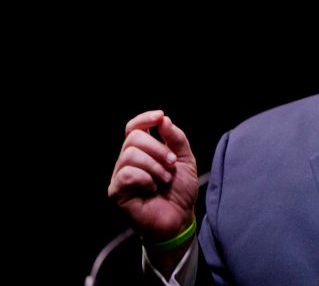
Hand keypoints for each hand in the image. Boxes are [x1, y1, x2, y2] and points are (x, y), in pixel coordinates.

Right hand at [108, 110, 197, 242]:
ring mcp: (120, 175)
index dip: (144, 119)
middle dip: (158, 148)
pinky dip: (145, 178)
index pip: (134, 127)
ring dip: (154, 166)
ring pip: (130, 154)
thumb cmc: (181, 190)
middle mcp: (128, 160)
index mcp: (144, 151)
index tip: (159, 117)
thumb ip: (176, 138)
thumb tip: (163, 119)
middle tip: (172, 164)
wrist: (180, 218)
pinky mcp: (116, 191)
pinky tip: (152, 188)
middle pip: (134, 138)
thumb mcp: (185, 159)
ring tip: (165, 179)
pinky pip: (127, 174)